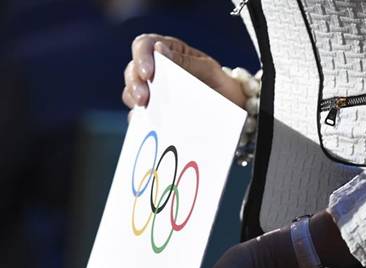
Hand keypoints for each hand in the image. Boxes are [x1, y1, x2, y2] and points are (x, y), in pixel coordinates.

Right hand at [122, 33, 246, 111]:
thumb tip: (158, 50)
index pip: (145, 45)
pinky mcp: (155, 113)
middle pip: (133, 70)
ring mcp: (154, 92)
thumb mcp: (210, 72)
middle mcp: (158, 70)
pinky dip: (141, 120)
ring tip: (144, 110)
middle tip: (143, 99)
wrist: (234, 111)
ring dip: (133, 99)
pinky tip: (147, 125)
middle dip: (135, 83)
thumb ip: (186, 62)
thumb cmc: (222, 86)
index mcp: (171, 52)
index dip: (141, 57)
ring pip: (131, 91)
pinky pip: (140, 116)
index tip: (148, 74)